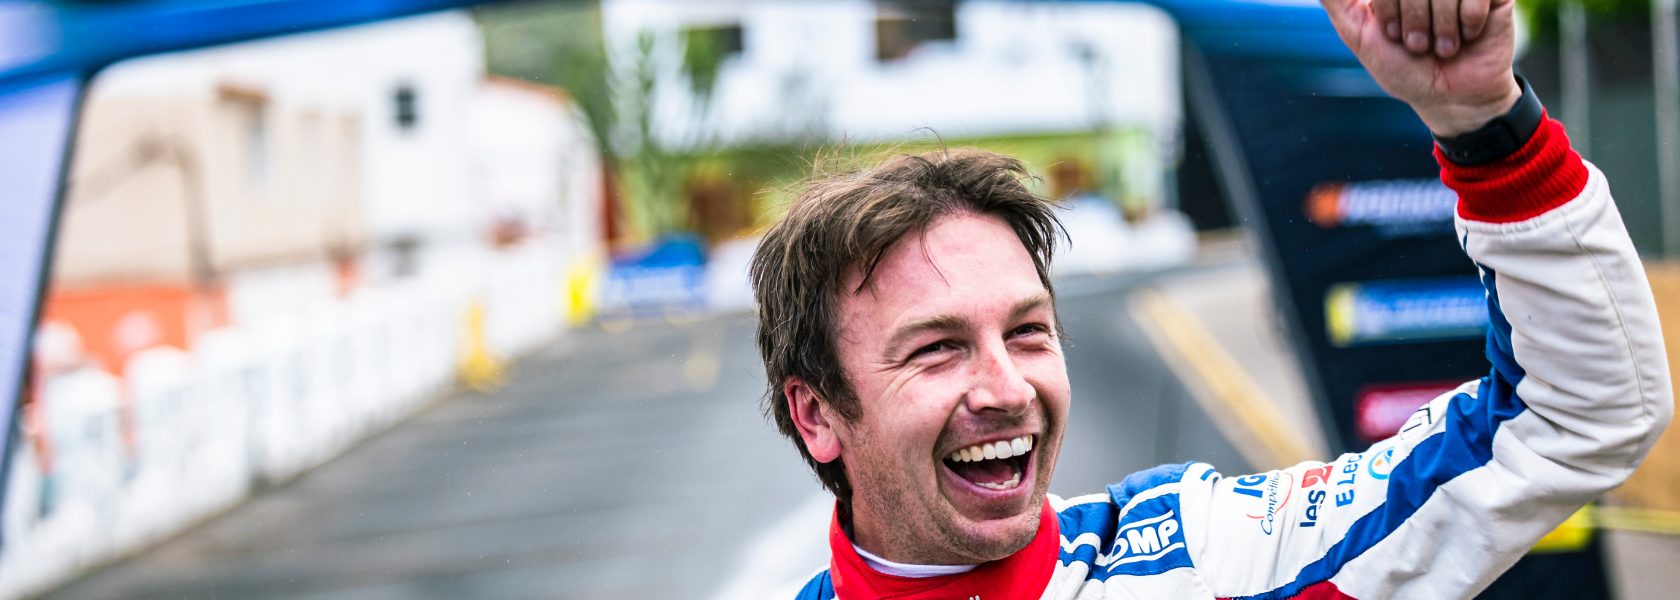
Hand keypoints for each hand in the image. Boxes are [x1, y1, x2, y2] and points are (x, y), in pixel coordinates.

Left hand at [1320, 0, 1522, 136]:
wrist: (1453, 97)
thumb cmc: (1405, 69)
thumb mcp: (1361, 37)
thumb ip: (1339, 3)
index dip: (1387, 9)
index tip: (1392, 35)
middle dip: (1413, 19)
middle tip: (1419, 46)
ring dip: (1442, 26)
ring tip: (1444, 48)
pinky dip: (1468, 21)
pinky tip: (1469, 35)